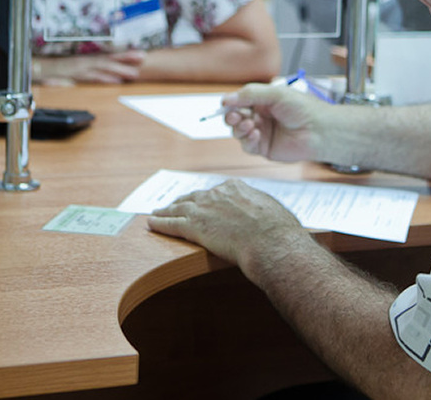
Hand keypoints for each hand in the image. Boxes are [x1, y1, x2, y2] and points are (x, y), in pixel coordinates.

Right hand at [33, 50, 145, 84]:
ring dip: (119, 69)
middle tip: (143, 57)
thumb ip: (90, 73)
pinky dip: (104, 79)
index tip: (141, 54)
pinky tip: (115, 82)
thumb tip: (109, 77)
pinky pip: (91, 77)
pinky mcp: (74, 76)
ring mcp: (80, 68)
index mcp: (88, 60)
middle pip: (110, 58)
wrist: (35, 70)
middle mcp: (85, 61)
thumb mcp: (75, 70)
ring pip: (103, 67)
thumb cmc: (55, 71)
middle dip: (127, 58)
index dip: (126, 55)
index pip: (110, 56)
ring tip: (134, 73)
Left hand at [147, 179, 310, 278]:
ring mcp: (203, 209)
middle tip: (174, 205)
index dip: (207, 199)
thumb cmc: (279, 232)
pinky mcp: (193, 227)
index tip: (203, 202)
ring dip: (166, 211)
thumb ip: (263, 210)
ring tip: (158, 213)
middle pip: (194, 197)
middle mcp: (217, 194)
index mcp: (236, 188)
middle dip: (183, 202)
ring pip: (178, 208)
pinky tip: (151, 223)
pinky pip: (170, 223)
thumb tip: (268, 216)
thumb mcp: (274, 212)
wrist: (271, 243)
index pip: (216, 192)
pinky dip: (159, 223)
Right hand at [220, 84, 326, 162]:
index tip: (225, 103)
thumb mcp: (276, 94)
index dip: (231, 102)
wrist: (320, 130)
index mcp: (263, 101)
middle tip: (233, 116)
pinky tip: (255, 134)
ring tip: (248, 124)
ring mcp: (262, 133)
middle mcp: (261, 117)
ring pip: (238, 132)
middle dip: (231, 116)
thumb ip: (250, 94)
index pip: (240, 101)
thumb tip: (226, 99)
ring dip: (239, 128)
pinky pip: (247, 146)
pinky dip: (247, 140)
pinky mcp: (264, 148)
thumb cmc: (304, 109)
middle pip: (235, 117)